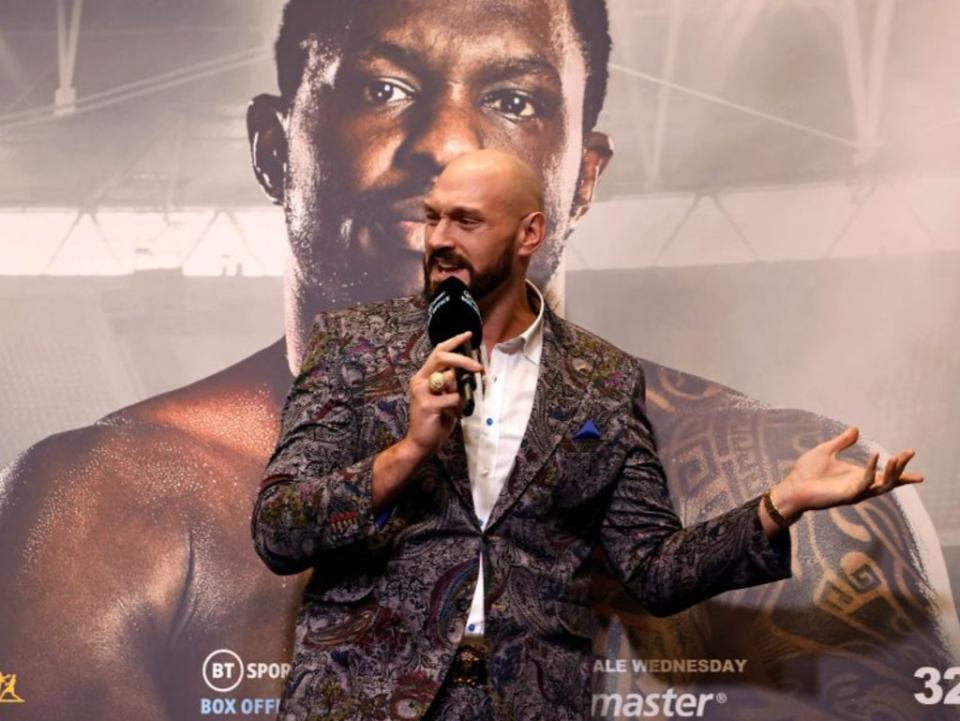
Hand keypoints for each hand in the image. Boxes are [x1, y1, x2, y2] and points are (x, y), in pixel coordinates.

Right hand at [404, 330, 483, 459]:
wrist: (420, 444)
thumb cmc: (435, 421)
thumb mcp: (445, 398)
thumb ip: (452, 384)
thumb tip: (469, 371)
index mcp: (423, 377)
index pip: (438, 352)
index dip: (454, 342)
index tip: (469, 335)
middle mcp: (419, 380)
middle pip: (442, 357)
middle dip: (463, 359)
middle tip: (479, 368)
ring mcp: (421, 392)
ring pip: (450, 378)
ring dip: (460, 392)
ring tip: (457, 407)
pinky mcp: (427, 404)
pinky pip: (453, 398)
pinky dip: (458, 407)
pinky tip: (452, 416)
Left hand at [770, 426, 922, 520]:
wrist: (792, 486)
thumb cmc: (806, 473)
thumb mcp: (826, 451)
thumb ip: (842, 442)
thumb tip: (856, 429)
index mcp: (858, 476)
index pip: (884, 473)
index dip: (900, 466)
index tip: (911, 452)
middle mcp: (860, 486)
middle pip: (889, 480)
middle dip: (901, 468)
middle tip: (909, 453)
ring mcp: (855, 492)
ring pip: (881, 485)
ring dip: (891, 472)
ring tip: (896, 457)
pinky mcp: (847, 495)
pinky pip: (864, 483)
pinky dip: (870, 470)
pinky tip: (874, 456)